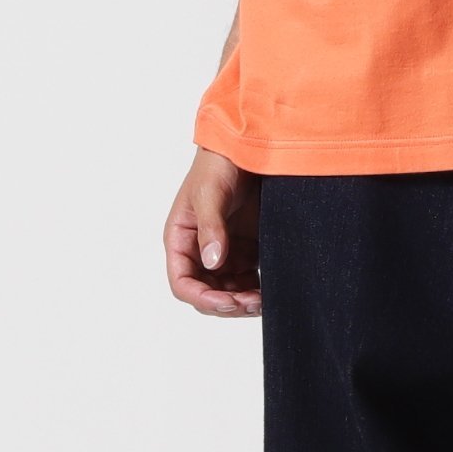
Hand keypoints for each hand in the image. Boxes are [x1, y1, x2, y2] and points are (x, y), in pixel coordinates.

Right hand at [164, 149, 261, 316]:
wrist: (248, 148)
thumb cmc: (217, 165)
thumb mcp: (210, 195)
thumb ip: (211, 228)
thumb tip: (212, 261)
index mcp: (181, 239)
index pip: (183, 283)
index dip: (202, 298)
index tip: (227, 302)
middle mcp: (199, 250)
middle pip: (207, 292)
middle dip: (227, 303)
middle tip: (252, 303)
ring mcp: (224, 251)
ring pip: (229, 290)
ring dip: (244, 300)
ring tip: (263, 300)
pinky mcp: (245, 249)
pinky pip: (248, 279)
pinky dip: (257, 288)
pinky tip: (271, 289)